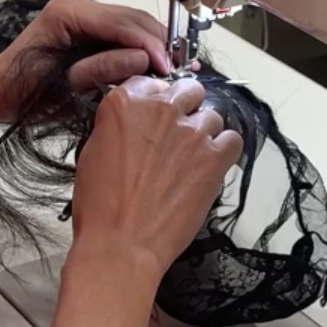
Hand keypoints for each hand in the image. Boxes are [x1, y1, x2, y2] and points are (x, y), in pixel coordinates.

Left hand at [0, 0, 173, 124]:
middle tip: (178, 68)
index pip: (122, 24)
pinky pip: (119, 32)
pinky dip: (137, 47)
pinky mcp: (83, 27)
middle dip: (157, 43)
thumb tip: (144, 59)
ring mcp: (79, 14)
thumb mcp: (66, 85)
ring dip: (151, 45)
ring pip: (129, 24)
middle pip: (131, 19)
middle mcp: (74, 6)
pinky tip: (153, 63)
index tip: (170, 66)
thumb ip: (104, 67)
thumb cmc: (20, 91)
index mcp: (67, 13)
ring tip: (171, 68)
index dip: (151, 45)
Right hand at [69, 76, 243, 281]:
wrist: (121, 244)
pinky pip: (232, 140)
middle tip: (176, 136)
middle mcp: (161, 109)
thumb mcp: (93, 151)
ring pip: (212, 117)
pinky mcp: (214, 157)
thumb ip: (119, 125)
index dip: (156, 100)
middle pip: (188, 91)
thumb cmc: (100, 206)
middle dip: (184, 110)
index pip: (151, 83)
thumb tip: (136, 123)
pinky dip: (224, 151)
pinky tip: (211, 166)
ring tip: (192, 159)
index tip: (156, 116)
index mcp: (125, 103)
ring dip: (204, 134)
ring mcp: (191, 132)